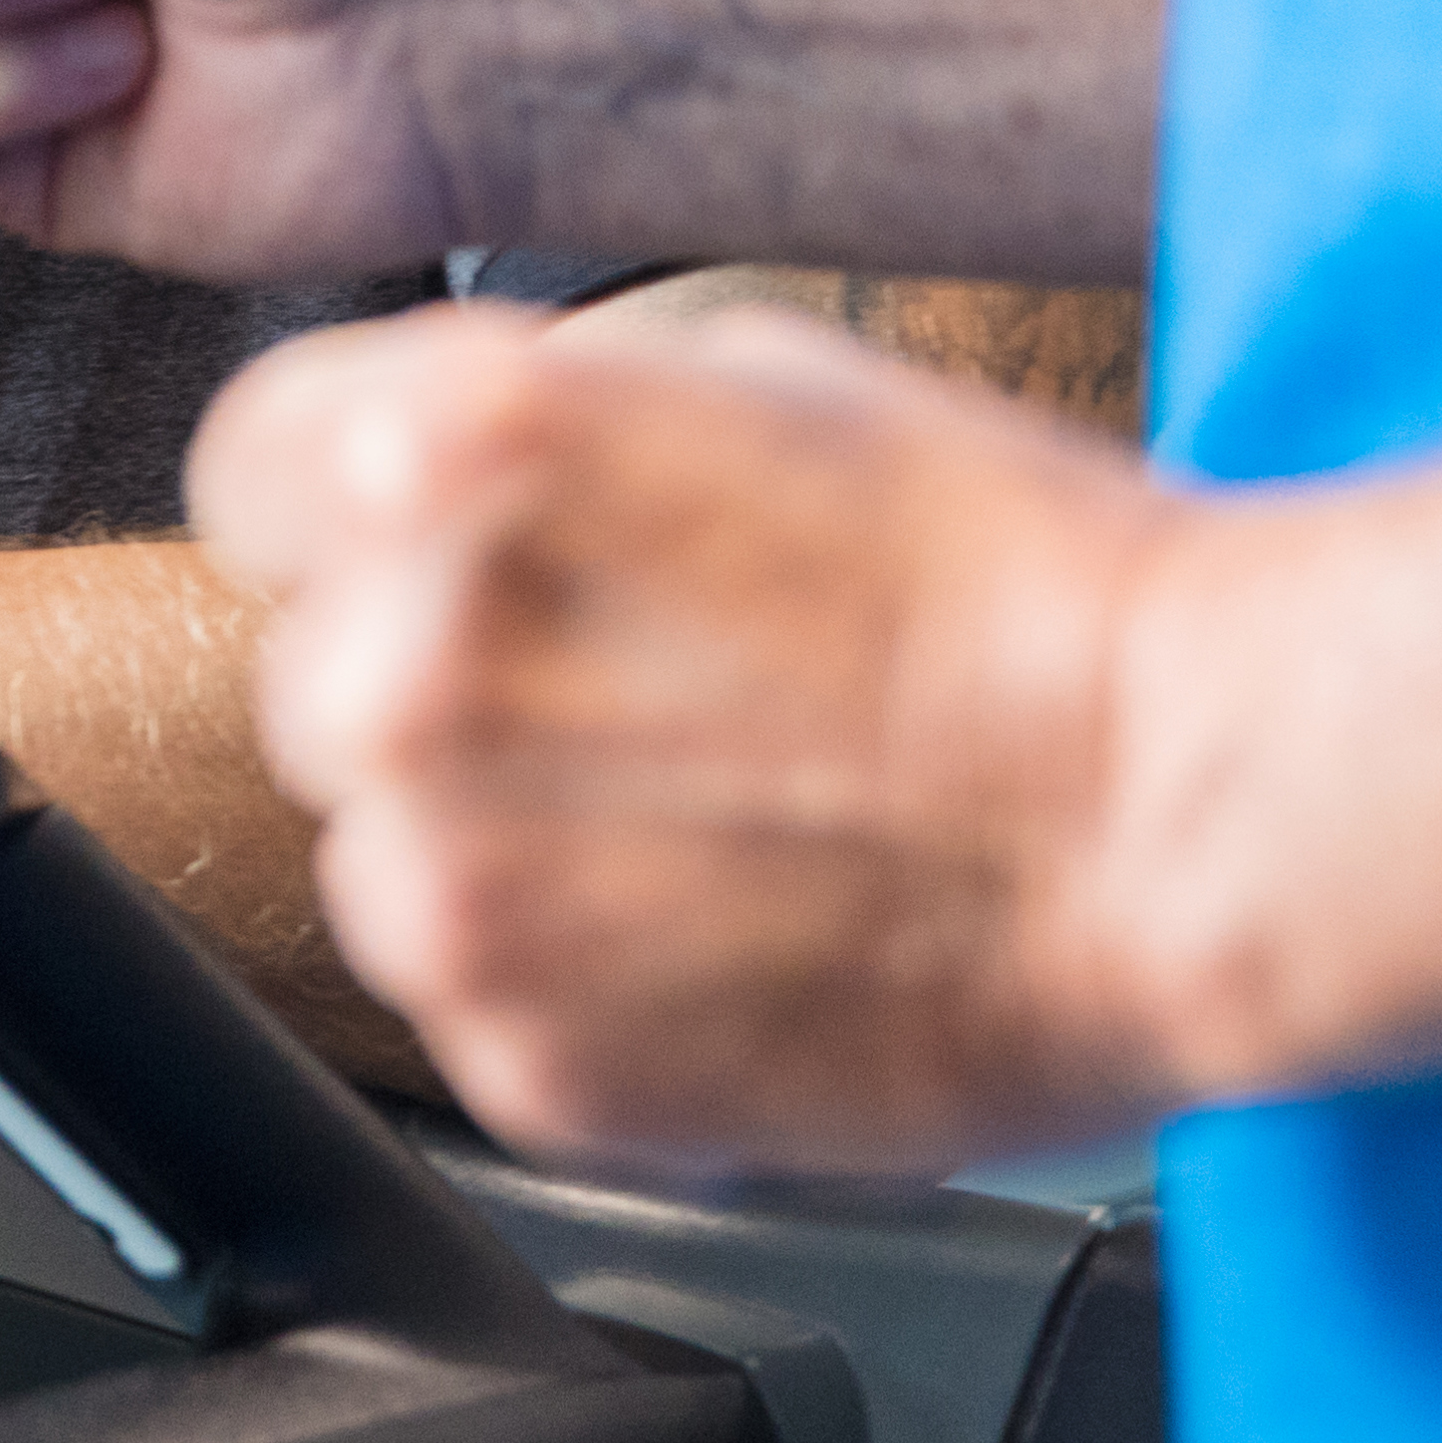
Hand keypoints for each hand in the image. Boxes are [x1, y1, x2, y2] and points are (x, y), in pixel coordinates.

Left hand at [192, 294, 1206, 1171]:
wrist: (1190, 807)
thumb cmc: (1013, 580)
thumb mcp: (742, 375)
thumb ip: (520, 423)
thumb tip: (406, 480)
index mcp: (451, 459)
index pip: (251, 479)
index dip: (360, 516)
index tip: (432, 552)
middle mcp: (418, 671)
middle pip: (319, 682)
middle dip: (451, 689)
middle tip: (652, 699)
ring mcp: (460, 890)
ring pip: (391, 859)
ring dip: (507, 846)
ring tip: (719, 820)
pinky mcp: (531, 1067)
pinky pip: (486, 1008)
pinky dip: (585, 983)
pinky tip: (740, 925)